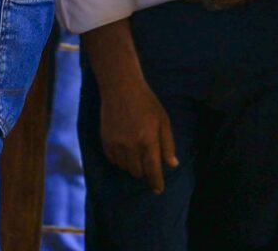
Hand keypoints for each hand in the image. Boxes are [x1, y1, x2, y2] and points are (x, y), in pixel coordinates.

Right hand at [97, 77, 176, 193]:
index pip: (153, 171)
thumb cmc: (146, 103)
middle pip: (137, 172)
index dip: (156, 183)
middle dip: (144, 171)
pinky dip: (120, 159)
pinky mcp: (105, 140)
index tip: (158, 189)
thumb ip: (168, 144)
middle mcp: (131, 146)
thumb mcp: (163, 121)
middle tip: (147, 161)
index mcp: (148, 142)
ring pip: (125, 168)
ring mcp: (116, 144)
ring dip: (132, 165)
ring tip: (136, 153)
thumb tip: (171, 164)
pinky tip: (124, 149)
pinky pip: (113, 160)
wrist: (120, 88)